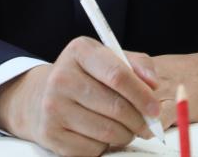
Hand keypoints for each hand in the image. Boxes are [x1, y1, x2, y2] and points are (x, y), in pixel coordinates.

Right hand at [0, 37, 160, 155]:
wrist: (42, 96)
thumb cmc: (87, 77)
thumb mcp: (109, 58)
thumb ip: (137, 66)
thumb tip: (153, 85)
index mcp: (79, 51)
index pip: (118, 75)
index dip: (142, 95)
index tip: (155, 109)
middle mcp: (61, 77)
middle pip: (116, 107)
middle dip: (139, 121)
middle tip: (147, 125)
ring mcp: (52, 106)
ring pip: (107, 132)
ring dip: (125, 135)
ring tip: (125, 128)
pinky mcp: (50, 133)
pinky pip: (92, 149)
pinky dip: (105, 146)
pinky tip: (101, 134)